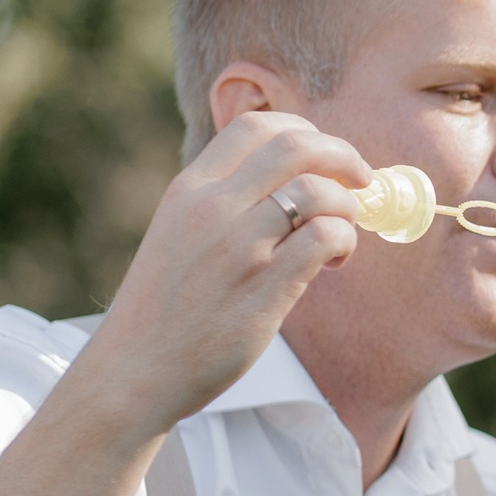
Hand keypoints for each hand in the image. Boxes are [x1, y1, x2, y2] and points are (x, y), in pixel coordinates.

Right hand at [76, 112, 372, 434]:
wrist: (133, 368)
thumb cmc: (164, 308)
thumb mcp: (179, 234)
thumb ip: (222, 204)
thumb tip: (287, 185)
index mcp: (190, 189)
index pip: (255, 127)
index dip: (304, 132)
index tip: (326, 158)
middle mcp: (212, 208)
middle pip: (295, 147)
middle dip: (343, 155)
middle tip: (361, 180)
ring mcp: (237, 247)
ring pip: (316, 191)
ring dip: (348, 206)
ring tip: (343, 235)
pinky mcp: (262, 289)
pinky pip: (323, 238)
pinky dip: (344, 241)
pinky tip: (334, 261)